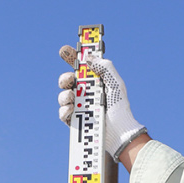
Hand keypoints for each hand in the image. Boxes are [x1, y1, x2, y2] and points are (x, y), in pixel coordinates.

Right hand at [58, 46, 146, 160]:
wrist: (120, 132)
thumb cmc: (120, 108)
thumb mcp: (116, 84)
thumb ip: (105, 67)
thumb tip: (88, 57)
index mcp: (95, 83)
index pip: (81, 67)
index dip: (72, 57)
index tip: (65, 50)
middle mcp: (86, 93)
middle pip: (67, 81)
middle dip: (64, 78)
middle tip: (70, 79)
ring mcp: (79, 107)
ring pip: (63, 96)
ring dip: (64, 95)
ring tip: (72, 98)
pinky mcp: (75, 121)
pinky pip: (63, 113)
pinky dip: (64, 110)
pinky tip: (71, 109)